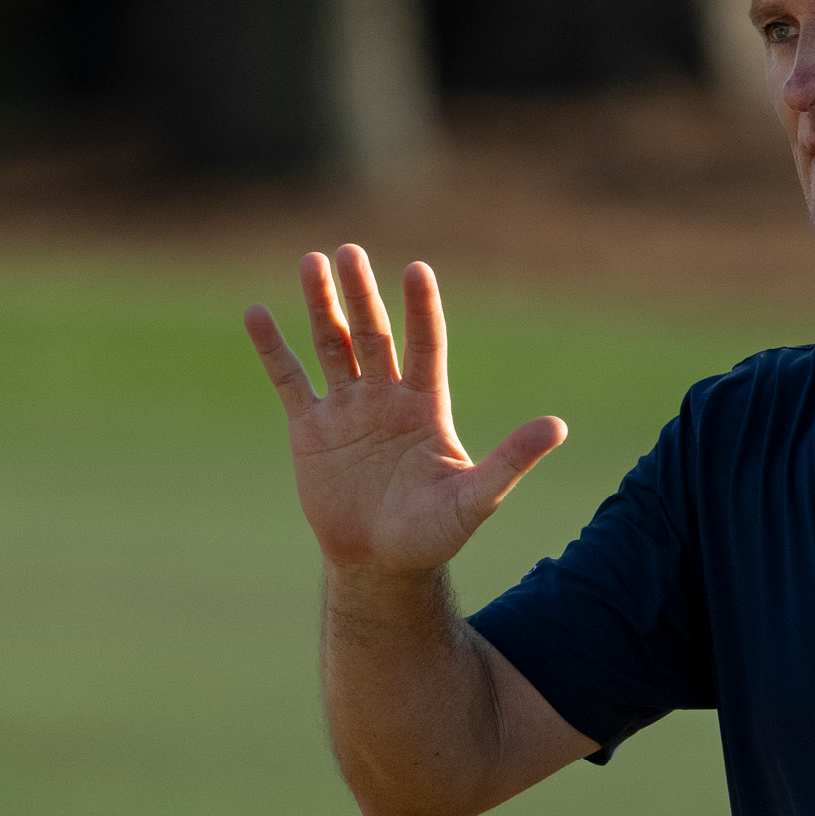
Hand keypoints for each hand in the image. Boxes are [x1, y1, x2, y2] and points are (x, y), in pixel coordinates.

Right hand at [244, 246, 564, 579]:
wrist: (380, 563)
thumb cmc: (434, 534)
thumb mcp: (476, 498)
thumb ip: (510, 460)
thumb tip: (558, 426)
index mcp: (426, 405)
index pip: (426, 345)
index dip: (422, 310)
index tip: (416, 271)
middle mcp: (386, 396)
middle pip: (373, 334)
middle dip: (361, 294)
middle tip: (349, 251)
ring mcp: (346, 408)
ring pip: (331, 344)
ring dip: (320, 305)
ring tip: (311, 261)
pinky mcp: (310, 427)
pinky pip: (290, 380)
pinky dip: (273, 348)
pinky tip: (256, 314)